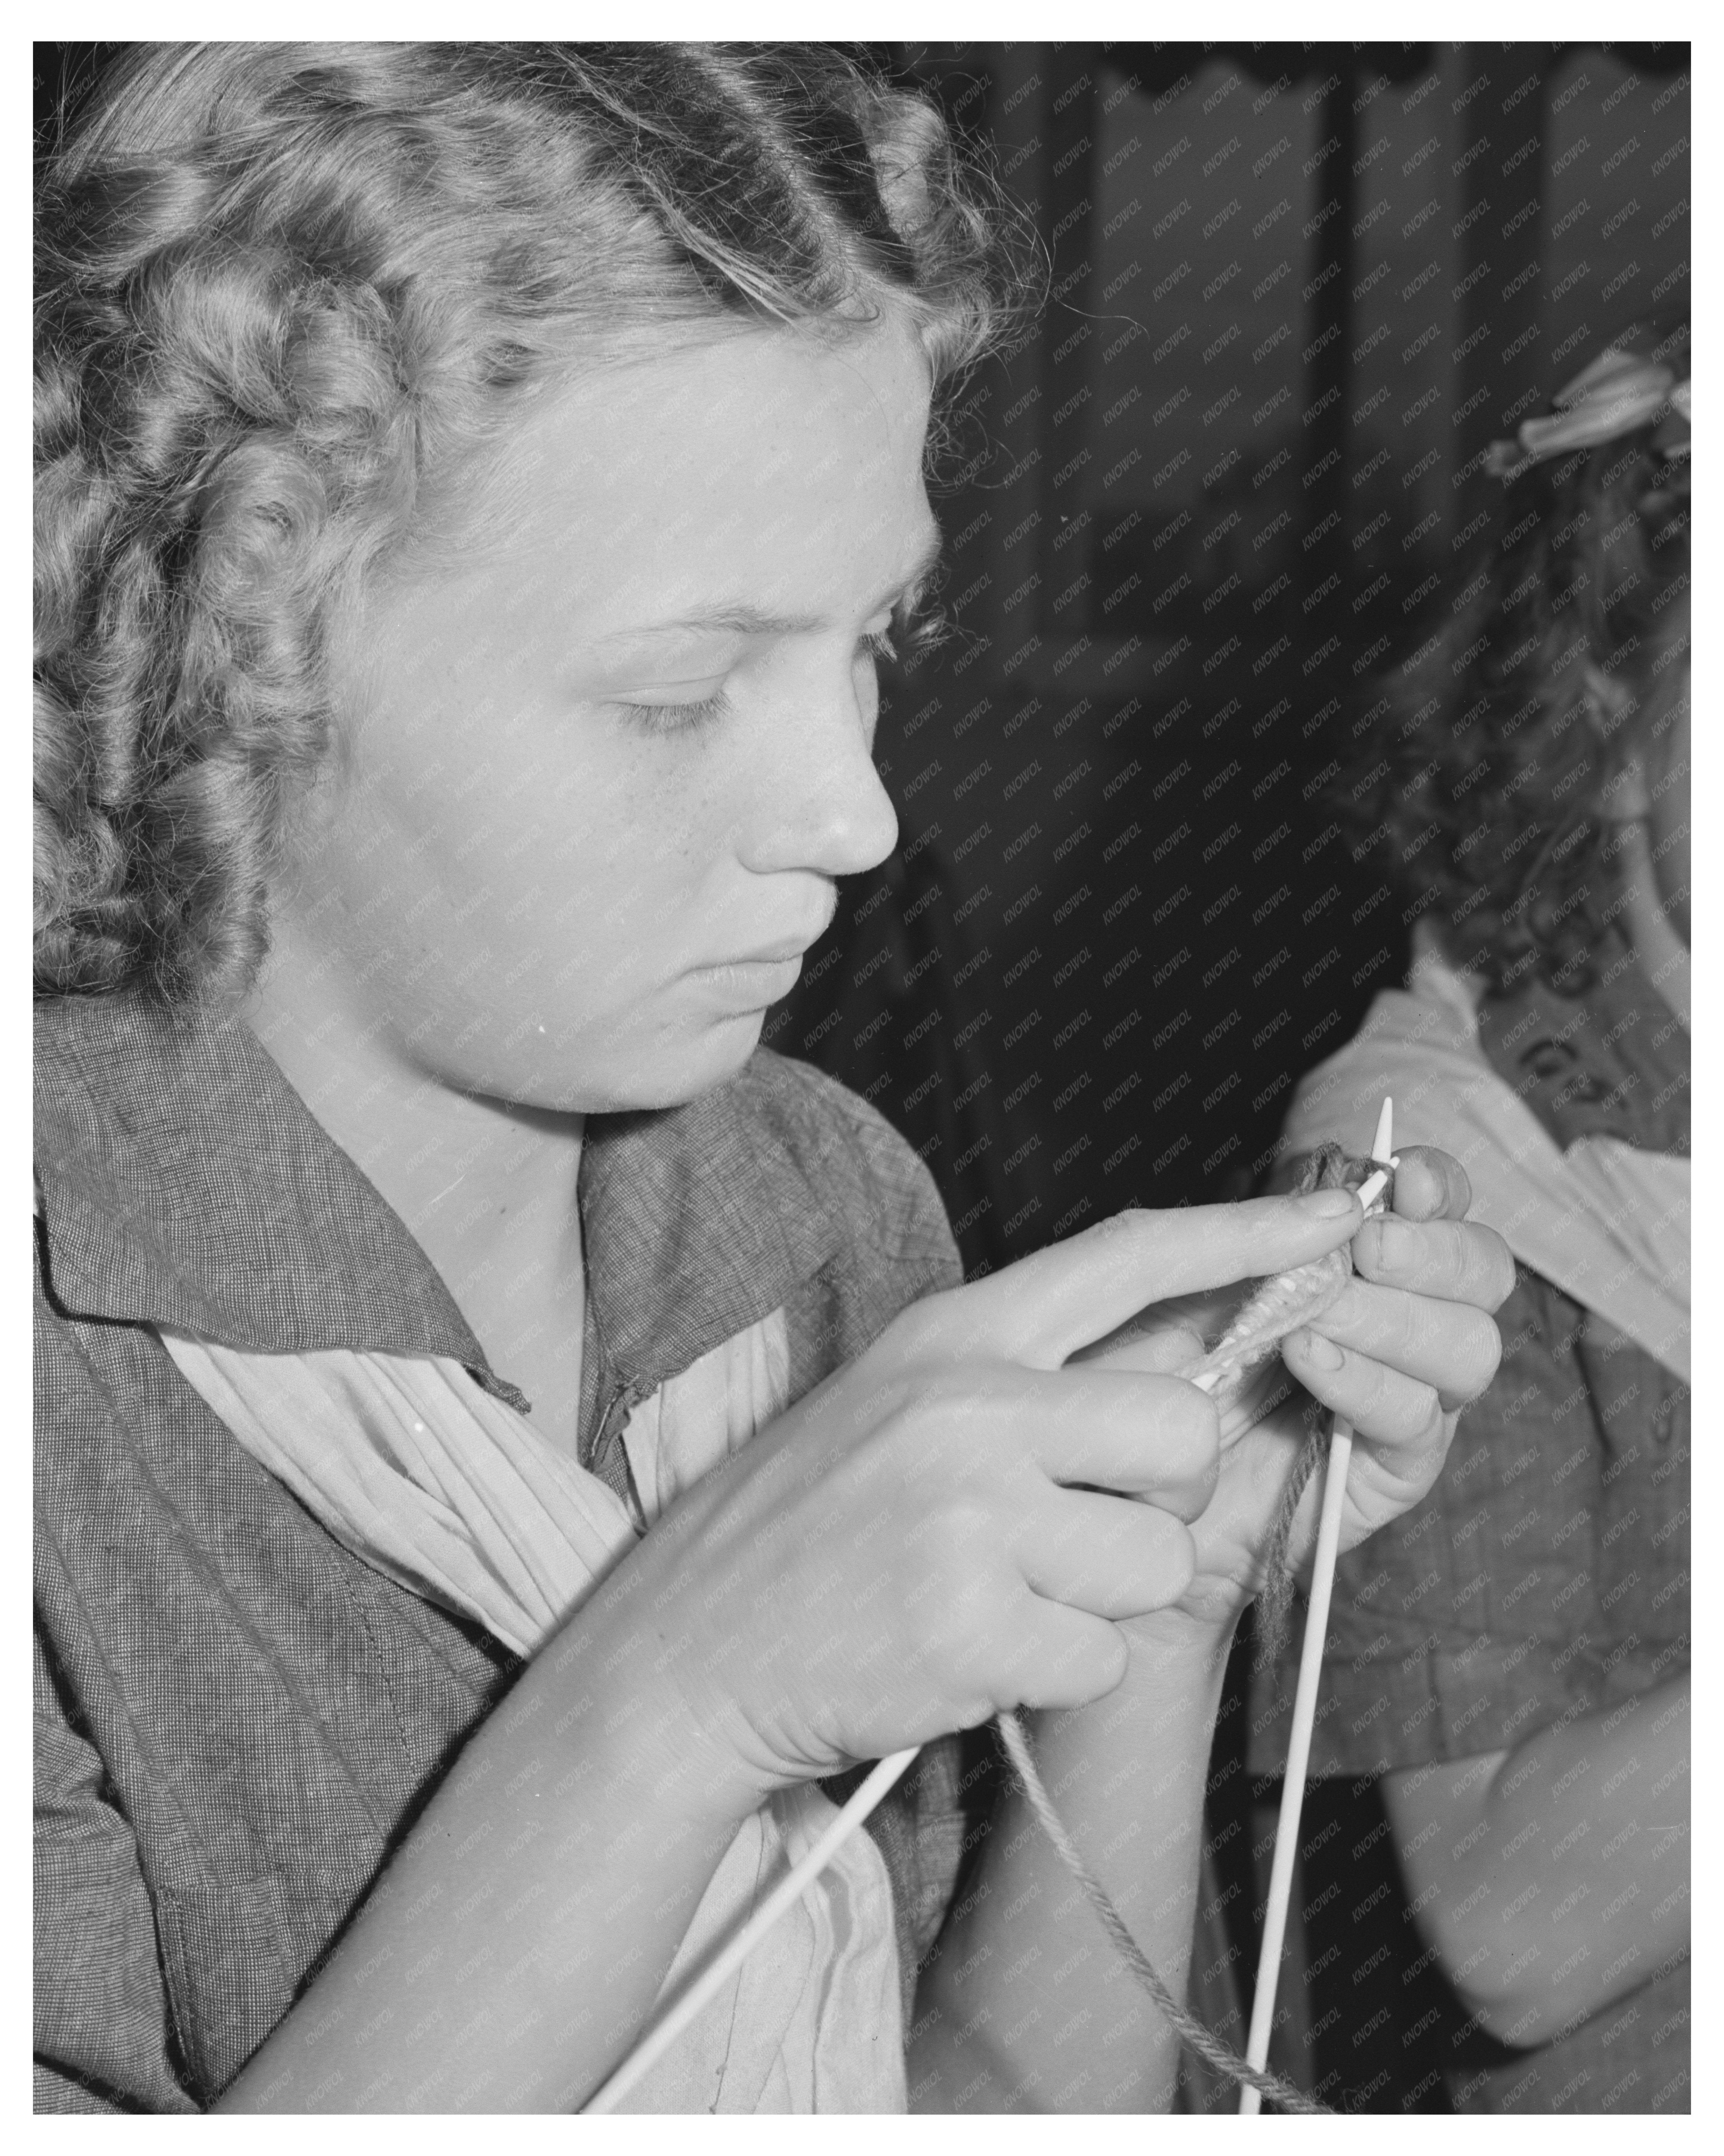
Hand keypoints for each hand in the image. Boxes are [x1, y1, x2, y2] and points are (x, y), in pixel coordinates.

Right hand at [589, 1189, 1365, 1792]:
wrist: (685, 1649)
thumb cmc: (810, 1528)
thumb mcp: (904, 1406)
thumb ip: (1033, 1377)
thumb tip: (1196, 1360)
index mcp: (951, 1336)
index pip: (1126, 1255)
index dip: (1244, 1232)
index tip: (1337, 1219)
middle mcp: (965, 1406)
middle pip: (1183, 1429)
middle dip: (1163, 1493)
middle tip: (1077, 1529)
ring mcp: (967, 1514)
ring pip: (1159, 1557)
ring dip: (1103, 1598)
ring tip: (1002, 1597)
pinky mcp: (970, 1626)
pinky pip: (1106, 1655)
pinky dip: (1058, 1672)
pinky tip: (972, 1656)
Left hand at [1079, 1147, 1513, 1633]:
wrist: (1124, 1477)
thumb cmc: (1141, 1365)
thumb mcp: (1179, 1275)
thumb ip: (1258, 1233)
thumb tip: (1341, 1201)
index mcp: (1356, 1258)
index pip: (1437, 1207)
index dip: (1435, 1186)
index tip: (1401, 1178)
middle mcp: (1396, 1320)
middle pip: (1483, 1271)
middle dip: (1433, 1252)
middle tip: (1367, 1249)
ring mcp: (1402, 1394)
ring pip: (1469, 1345)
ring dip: (1398, 1318)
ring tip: (1316, 1316)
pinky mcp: (1391, 1468)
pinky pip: (1418, 1420)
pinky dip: (1367, 1382)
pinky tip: (1309, 1361)